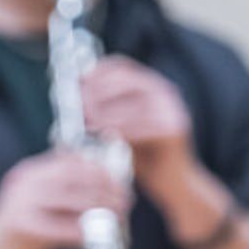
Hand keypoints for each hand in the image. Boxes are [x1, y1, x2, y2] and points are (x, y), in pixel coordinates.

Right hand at [0, 150, 131, 248]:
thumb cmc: (12, 239)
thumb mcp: (35, 209)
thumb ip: (61, 198)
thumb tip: (100, 192)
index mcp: (30, 173)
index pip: (73, 161)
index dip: (101, 170)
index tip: (119, 182)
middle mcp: (26, 183)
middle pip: (78, 178)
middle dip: (107, 190)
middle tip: (125, 202)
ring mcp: (23, 204)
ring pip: (76, 202)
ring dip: (102, 212)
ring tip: (117, 221)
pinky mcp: (22, 228)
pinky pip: (65, 229)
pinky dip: (85, 235)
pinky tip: (96, 242)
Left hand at [81, 56, 194, 200]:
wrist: (173, 182)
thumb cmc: (143, 155)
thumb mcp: (121, 128)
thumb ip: (105, 114)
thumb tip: (74, 103)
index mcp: (150, 85)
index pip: (122, 66)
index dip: (97, 70)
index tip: (76, 81)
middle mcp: (163, 92)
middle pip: (126, 81)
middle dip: (98, 91)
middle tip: (77, 104)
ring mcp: (171, 109)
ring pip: (132, 104)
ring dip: (105, 112)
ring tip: (84, 122)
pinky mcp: (174, 129)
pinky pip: (142, 126)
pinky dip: (119, 130)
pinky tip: (102, 135)